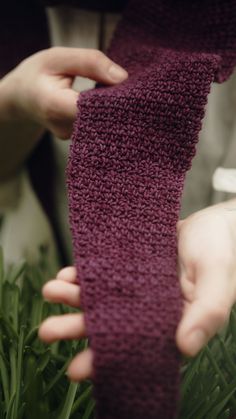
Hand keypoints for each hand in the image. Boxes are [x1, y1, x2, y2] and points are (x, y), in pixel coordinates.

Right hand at [1, 47, 127, 138]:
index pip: (95, 107)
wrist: (21, 97)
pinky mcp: (78, 139)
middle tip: (125, 86)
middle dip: (117, 101)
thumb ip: (89, 63)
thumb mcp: (58, 57)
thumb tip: (123, 78)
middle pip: (102, 118)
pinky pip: (98, 125)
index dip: (114, 97)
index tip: (126, 86)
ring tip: (113, 90)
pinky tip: (105, 101)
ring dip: (111, 106)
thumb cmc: (37, 74)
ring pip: (102, 123)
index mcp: (55, 106)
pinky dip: (105, 112)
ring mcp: (71, 137)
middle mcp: (64, 128)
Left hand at [39, 200, 235, 381]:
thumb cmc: (223, 251)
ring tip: (51, 292)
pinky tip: (69, 273)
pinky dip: (86, 274)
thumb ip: (208, 313)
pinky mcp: (133, 265)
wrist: (217, 223)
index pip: (136, 349)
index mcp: (174, 322)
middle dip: (78, 329)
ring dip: (75, 298)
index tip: (75, 368)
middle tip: (47, 332)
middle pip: (110, 325)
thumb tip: (185, 348)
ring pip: (103, 298)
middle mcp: (153, 309)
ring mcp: (140, 286)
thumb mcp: (219, 280)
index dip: (106, 359)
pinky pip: (105, 272)